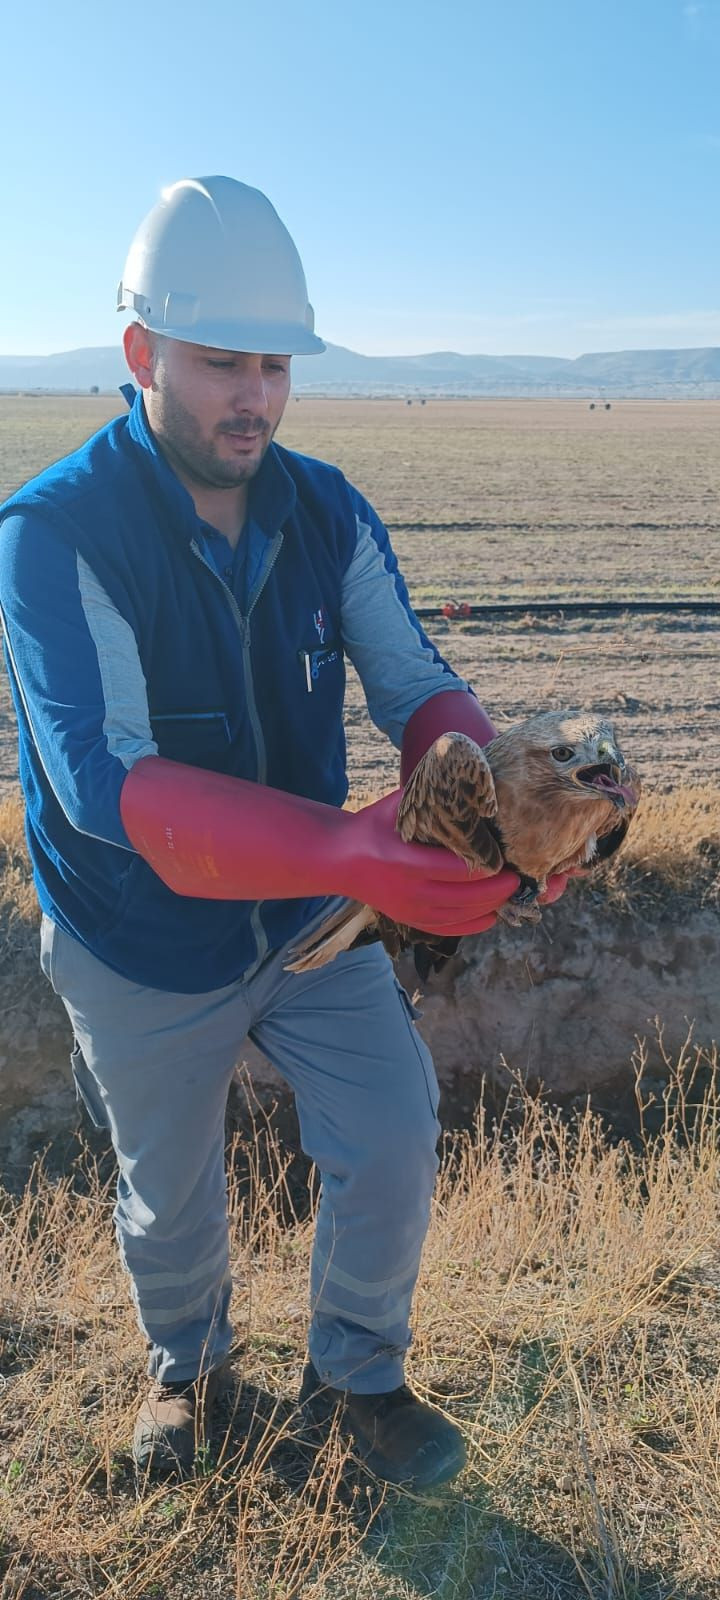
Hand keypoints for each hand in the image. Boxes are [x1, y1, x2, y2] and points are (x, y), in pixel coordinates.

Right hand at [343, 789, 519, 935]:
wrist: (338, 860)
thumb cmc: (370, 827)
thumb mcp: (394, 805)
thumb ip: (425, 795)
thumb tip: (461, 773)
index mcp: (404, 862)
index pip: (455, 869)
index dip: (486, 866)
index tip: (507, 857)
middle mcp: (408, 891)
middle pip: (464, 896)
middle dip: (496, 889)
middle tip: (519, 877)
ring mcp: (409, 910)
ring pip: (460, 915)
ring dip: (490, 906)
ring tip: (511, 893)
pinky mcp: (409, 919)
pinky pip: (447, 929)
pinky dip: (472, 924)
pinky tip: (492, 916)